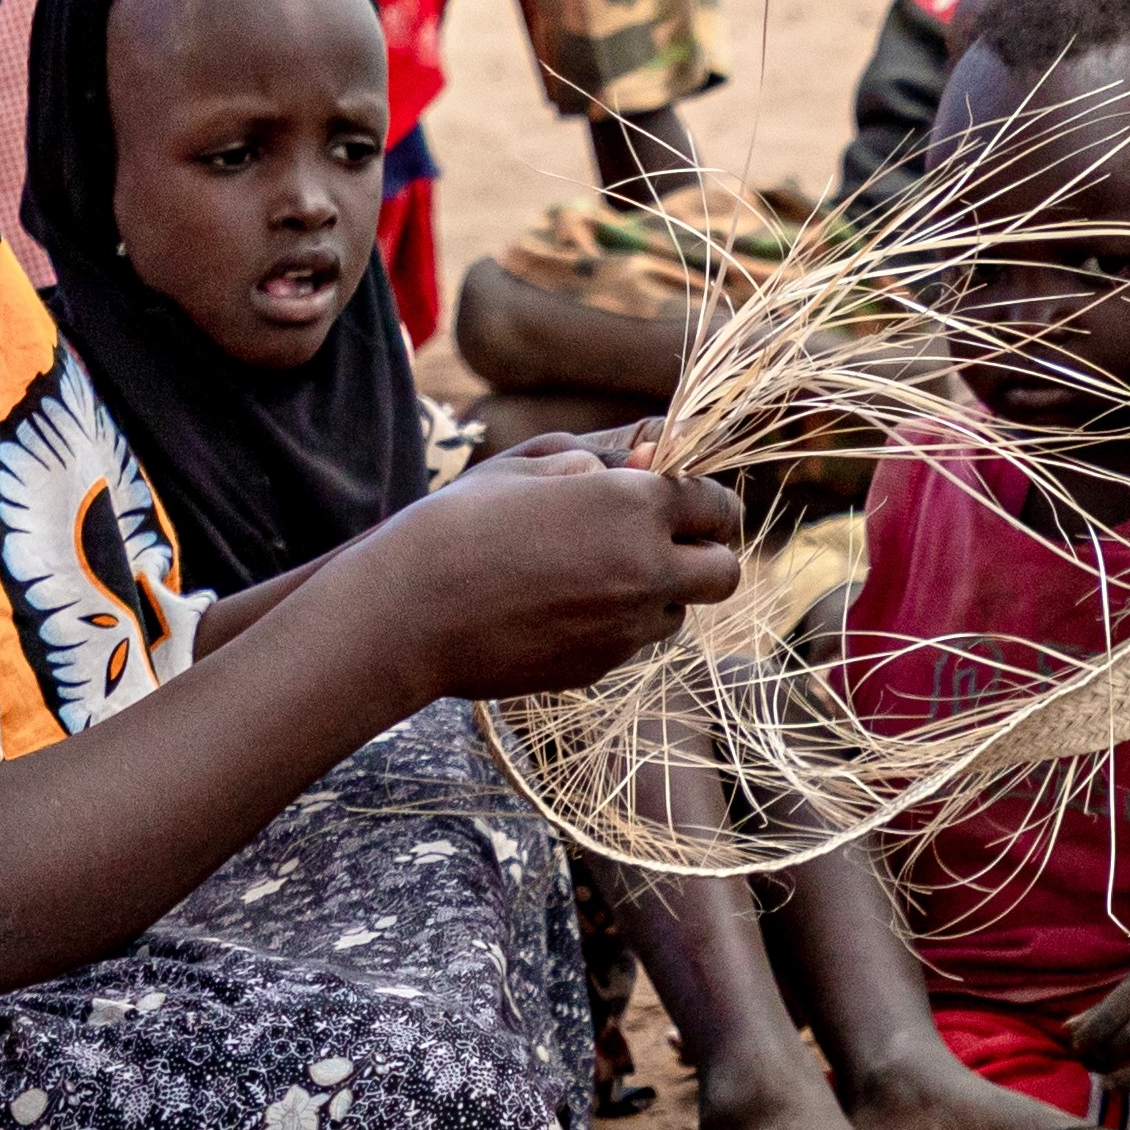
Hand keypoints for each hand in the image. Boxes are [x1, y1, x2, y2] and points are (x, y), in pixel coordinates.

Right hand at [331, 448, 742, 699]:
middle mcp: (646, 571)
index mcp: (637, 507)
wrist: (405, 612)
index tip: (687, 502)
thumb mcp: (528, 466)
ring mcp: (624, 629)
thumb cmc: (459, 523)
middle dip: (704, 556)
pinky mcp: (595, 669)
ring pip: (676, 614)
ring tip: (591, 575)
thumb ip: (598, 461)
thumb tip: (644, 462)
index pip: (719, 506)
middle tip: (665, 544)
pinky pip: (628, 645)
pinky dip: (613, 627)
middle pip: (724, 573)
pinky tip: (556, 609)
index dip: (708, 502)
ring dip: (656, 594)